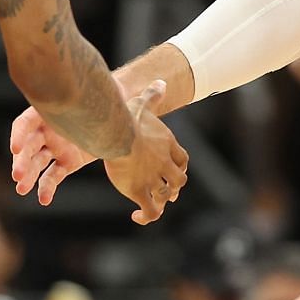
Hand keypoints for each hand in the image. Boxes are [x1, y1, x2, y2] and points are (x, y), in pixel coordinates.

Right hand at [11, 104, 97, 204]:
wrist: (116, 116)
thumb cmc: (103, 101)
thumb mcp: (92, 99)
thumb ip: (83, 102)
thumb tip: (88, 95)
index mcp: (48, 112)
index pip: (26, 123)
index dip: (19, 135)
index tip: (16, 149)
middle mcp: (47, 130)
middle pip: (29, 146)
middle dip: (22, 160)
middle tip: (17, 175)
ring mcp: (55, 148)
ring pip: (37, 163)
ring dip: (28, 176)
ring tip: (21, 190)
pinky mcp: (66, 163)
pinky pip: (53, 176)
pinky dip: (47, 188)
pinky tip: (44, 200)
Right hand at [102, 84, 187, 224]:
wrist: (117, 133)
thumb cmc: (127, 117)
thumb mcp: (142, 103)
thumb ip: (153, 95)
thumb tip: (161, 82)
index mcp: (167, 145)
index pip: (182, 159)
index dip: (179, 166)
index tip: (172, 170)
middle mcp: (164, 163)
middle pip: (179, 180)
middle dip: (173, 187)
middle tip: (165, 192)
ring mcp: (153, 178)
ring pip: (165, 196)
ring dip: (160, 202)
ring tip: (148, 205)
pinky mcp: (139, 191)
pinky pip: (150, 210)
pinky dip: (147, 216)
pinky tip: (136, 217)